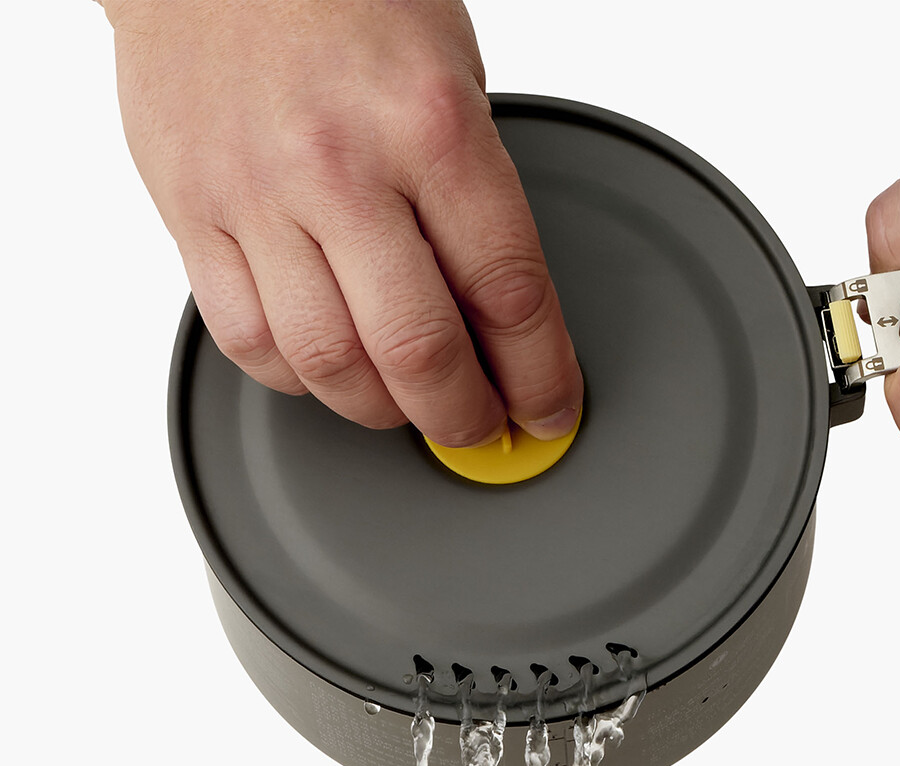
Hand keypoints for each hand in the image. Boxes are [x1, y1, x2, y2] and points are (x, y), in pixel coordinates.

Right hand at [103, 1, 582, 446]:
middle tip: (478, 429)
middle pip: (418, 350)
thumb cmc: (345, 0)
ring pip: (328, 363)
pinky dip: (298, 378)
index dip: (538, 376)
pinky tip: (328, 367)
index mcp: (433, 125)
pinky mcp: (192, 214)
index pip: (507, 293)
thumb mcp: (453, 79)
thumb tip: (497, 317)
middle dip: (462, 418)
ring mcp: (259, 194)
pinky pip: (249, 340)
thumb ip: (473, 201)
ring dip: (380, 410)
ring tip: (404, 405)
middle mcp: (343, 166)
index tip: (548, 408)